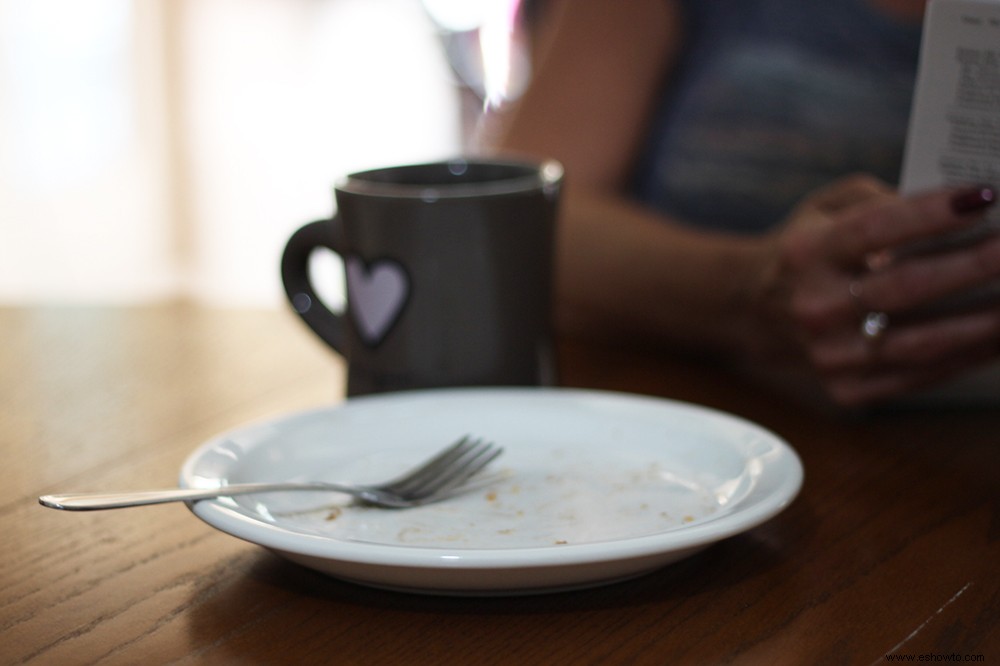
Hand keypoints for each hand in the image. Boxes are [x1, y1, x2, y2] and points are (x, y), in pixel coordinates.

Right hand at [751, 175, 999, 405]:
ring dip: (984, 320)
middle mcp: (814, 307)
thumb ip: (880, 199)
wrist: (754, 311)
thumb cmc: (808, 250)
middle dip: (975, 266)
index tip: (986, 196)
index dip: (932, 214)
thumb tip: (958, 212)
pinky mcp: (845, 389)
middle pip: (906, 287)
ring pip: (922, 342)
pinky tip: (998, 335)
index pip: (875, 229)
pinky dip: (967, 356)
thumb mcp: (825, 208)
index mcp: (807, 253)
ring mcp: (829, 354)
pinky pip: (919, 376)